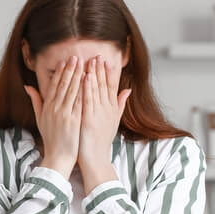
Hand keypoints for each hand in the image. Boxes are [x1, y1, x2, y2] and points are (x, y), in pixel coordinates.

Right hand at [24, 55, 82, 177]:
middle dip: (70, 69)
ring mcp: (64, 114)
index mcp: (47, 107)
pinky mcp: (73, 120)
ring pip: (71, 90)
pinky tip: (88, 80)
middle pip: (63, 85)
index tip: (65, 61)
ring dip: (77, 75)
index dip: (60, 72)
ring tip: (83, 63)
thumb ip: (35, 101)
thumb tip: (28, 86)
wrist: (57, 157)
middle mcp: (54, 108)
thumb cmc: (51, 139)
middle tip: (75, 56)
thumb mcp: (40, 119)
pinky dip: (83, 90)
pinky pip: (78, 101)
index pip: (54, 85)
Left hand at [78, 56, 129, 182]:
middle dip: (101, 69)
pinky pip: (88, 99)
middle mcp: (107, 109)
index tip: (106, 60)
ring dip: (94, 73)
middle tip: (98, 54)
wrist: (96, 158)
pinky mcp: (90, 118)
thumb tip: (128, 90)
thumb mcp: (113, 121)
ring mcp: (99, 113)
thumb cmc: (101, 141)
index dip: (109, 73)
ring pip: (97, 89)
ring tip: (92, 60)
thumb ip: (120, 104)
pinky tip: (86, 76)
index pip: (111, 86)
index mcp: (112, 109)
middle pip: (105, 85)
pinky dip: (88, 87)